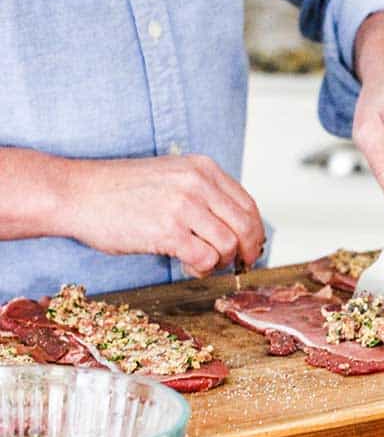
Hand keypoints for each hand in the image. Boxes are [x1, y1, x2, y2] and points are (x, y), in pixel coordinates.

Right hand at [60, 154, 265, 277]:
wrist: (76, 193)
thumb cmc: (120, 190)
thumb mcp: (171, 176)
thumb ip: (203, 194)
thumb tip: (235, 227)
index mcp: (202, 168)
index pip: (248, 205)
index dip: (255, 232)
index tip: (250, 248)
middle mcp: (197, 183)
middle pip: (246, 226)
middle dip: (247, 251)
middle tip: (238, 264)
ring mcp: (183, 206)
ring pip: (229, 244)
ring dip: (220, 261)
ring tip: (202, 262)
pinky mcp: (167, 230)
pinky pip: (205, 258)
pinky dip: (203, 269)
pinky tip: (189, 267)